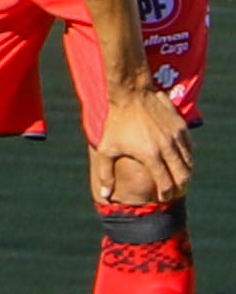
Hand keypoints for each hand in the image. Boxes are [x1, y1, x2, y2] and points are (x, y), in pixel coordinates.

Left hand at [93, 82, 196, 208]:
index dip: (166, 194)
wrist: (131, 94)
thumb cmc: (116, 123)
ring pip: (189, 162)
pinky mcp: (181, 126)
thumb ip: (106, 174)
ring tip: (178, 179)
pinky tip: (180, 160)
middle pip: (183, 175)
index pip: (165, 183)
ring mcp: (176, 136)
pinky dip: (187, 156)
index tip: (163, 199)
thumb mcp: (106, 149)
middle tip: (175, 192)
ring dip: (185, 173)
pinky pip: (189, 146)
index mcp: (151, 155)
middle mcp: (167, 147)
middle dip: (180, 187)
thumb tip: (104, 195)